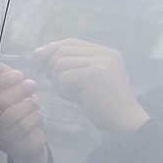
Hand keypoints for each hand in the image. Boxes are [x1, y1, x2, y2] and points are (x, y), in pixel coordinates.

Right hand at [0, 65, 48, 162]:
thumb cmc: (13, 116)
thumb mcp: (3, 94)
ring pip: (15, 114)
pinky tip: (34, 117)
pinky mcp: (14, 146)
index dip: (2, 80)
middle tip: (30, 84)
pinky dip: (36, 117)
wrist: (24, 145)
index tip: (17, 74)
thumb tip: (2, 67)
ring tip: (33, 104)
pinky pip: (27, 127)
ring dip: (30, 104)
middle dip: (20, 89)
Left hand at [34, 38, 148, 133]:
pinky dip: (62, 89)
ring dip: (57, 80)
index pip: (72, 42)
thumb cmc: (104, 105)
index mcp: (106, 53)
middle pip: (64, 49)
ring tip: (67, 94)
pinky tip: (72, 99)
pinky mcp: (95, 73)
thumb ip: (73, 66)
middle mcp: (105, 53)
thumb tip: (41, 55)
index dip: (52, 47)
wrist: (125, 120)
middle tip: (53, 82)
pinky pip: (64, 76)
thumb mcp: (88, 80)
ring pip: (61, 62)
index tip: (37, 55)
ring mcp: (101, 61)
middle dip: (51, 65)